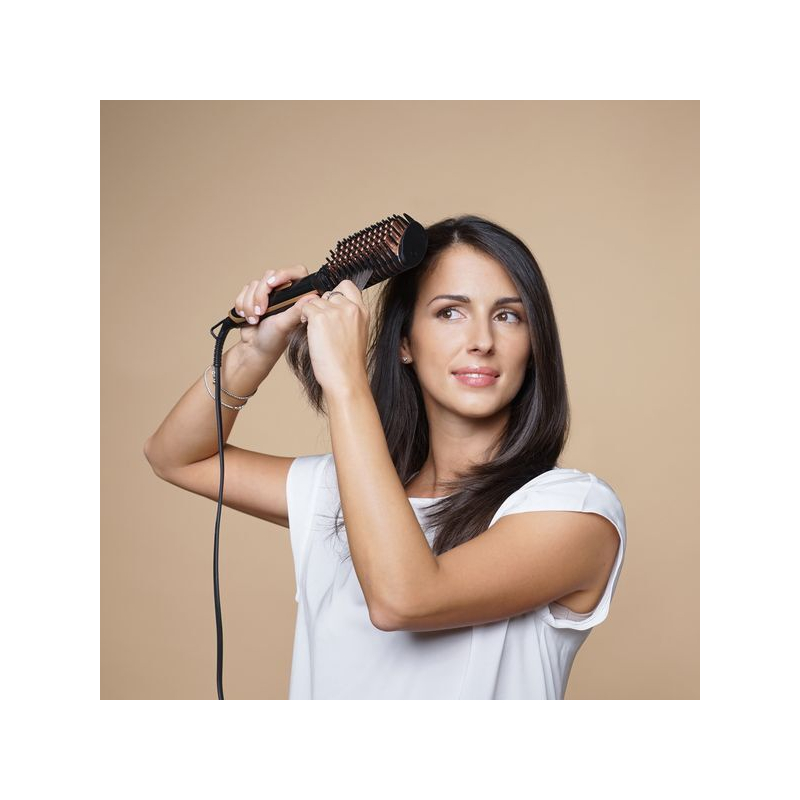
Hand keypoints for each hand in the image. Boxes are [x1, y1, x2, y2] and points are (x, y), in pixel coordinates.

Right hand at [234, 265, 317, 355]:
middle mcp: (284, 292)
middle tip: (261, 312)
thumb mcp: (286, 324)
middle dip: (260, 295)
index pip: (296, 272)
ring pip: (254, 284)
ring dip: (250, 303)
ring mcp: (268, 294)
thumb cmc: (273, 340)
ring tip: (255, 319)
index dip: (283, 274)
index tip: (271, 284)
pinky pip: (244, 290)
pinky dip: (242, 304)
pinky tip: (247, 317)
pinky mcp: (253, 297)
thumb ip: (297, 310)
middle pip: (269, 276)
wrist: (254, 348)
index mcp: (297, 297)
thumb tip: (313, 296)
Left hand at [299, 279, 370, 394]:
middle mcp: (350, 308)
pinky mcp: (319, 318)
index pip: (347, 286)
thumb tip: (335, 309)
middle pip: (329, 292)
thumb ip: (350, 318)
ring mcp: (335, 312)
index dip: (335, 293)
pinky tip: (310, 331)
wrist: (345, 378)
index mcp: (363, 311)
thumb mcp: (358, 334)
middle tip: (321, 323)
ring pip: (315, 300)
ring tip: (316, 331)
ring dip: (312, 313)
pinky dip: (304, 318)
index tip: (330, 306)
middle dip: (322, 304)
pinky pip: (305, 308)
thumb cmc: (349, 363)